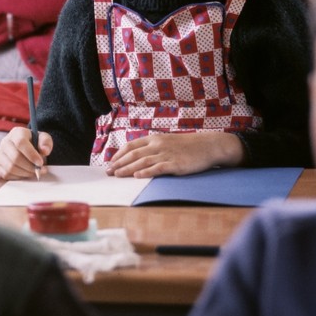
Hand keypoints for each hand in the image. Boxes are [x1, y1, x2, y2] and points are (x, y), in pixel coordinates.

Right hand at [0, 126, 52, 179]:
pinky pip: (6, 174)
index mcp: (16, 133)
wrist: (25, 147)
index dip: (31, 154)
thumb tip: (44, 151)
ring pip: (10, 167)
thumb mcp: (43, 138)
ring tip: (34, 172)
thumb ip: (46, 142)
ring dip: (25, 173)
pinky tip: (25, 173)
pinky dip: (18, 177)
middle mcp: (5, 142)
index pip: (21, 142)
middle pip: (15, 157)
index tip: (40, 163)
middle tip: (40, 170)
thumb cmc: (34, 142)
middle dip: (30, 167)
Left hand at [106, 131, 243, 177]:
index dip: (119, 154)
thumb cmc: (186, 146)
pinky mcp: (175, 164)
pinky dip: (146, 172)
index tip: (110, 162)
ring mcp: (166, 154)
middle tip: (108, 171)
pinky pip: (157, 168)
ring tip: (117, 175)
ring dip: (127, 168)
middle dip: (119, 163)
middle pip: (133, 154)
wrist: (207, 146)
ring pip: (142, 161)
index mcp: (154, 138)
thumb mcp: (167, 142)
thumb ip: (152, 147)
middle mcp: (158, 145)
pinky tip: (137, 176)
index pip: (131, 145)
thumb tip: (137, 156)